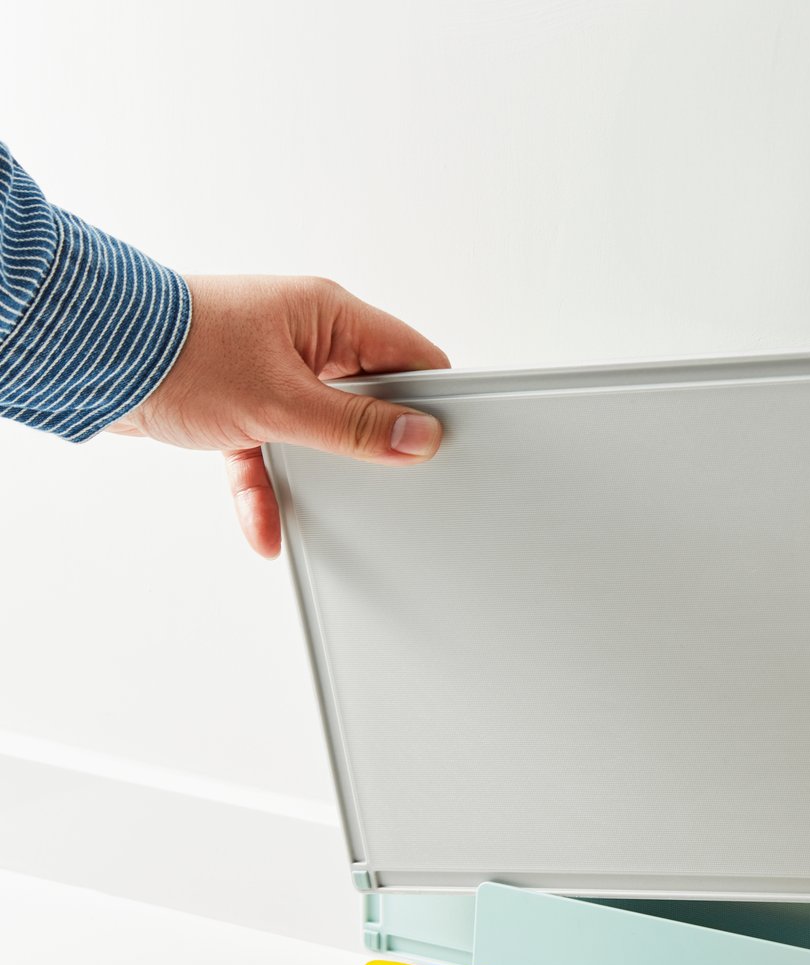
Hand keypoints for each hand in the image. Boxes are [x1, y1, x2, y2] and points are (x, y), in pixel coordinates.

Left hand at [111, 275, 449, 557]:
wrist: (89, 357)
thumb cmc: (179, 352)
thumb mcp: (285, 401)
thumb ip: (357, 427)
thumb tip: (420, 437)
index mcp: (327, 315)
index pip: (409, 355)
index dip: (431, 401)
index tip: (441, 444)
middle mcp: (304, 336)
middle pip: (367, 399)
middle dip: (372, 445)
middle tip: (387, 481)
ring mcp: (271, 368)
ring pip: (317, 431)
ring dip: (315, 472)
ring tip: (323, 501)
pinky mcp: (238, 401)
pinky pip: (269, 452)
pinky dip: (266, 486)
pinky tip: (265, 526)